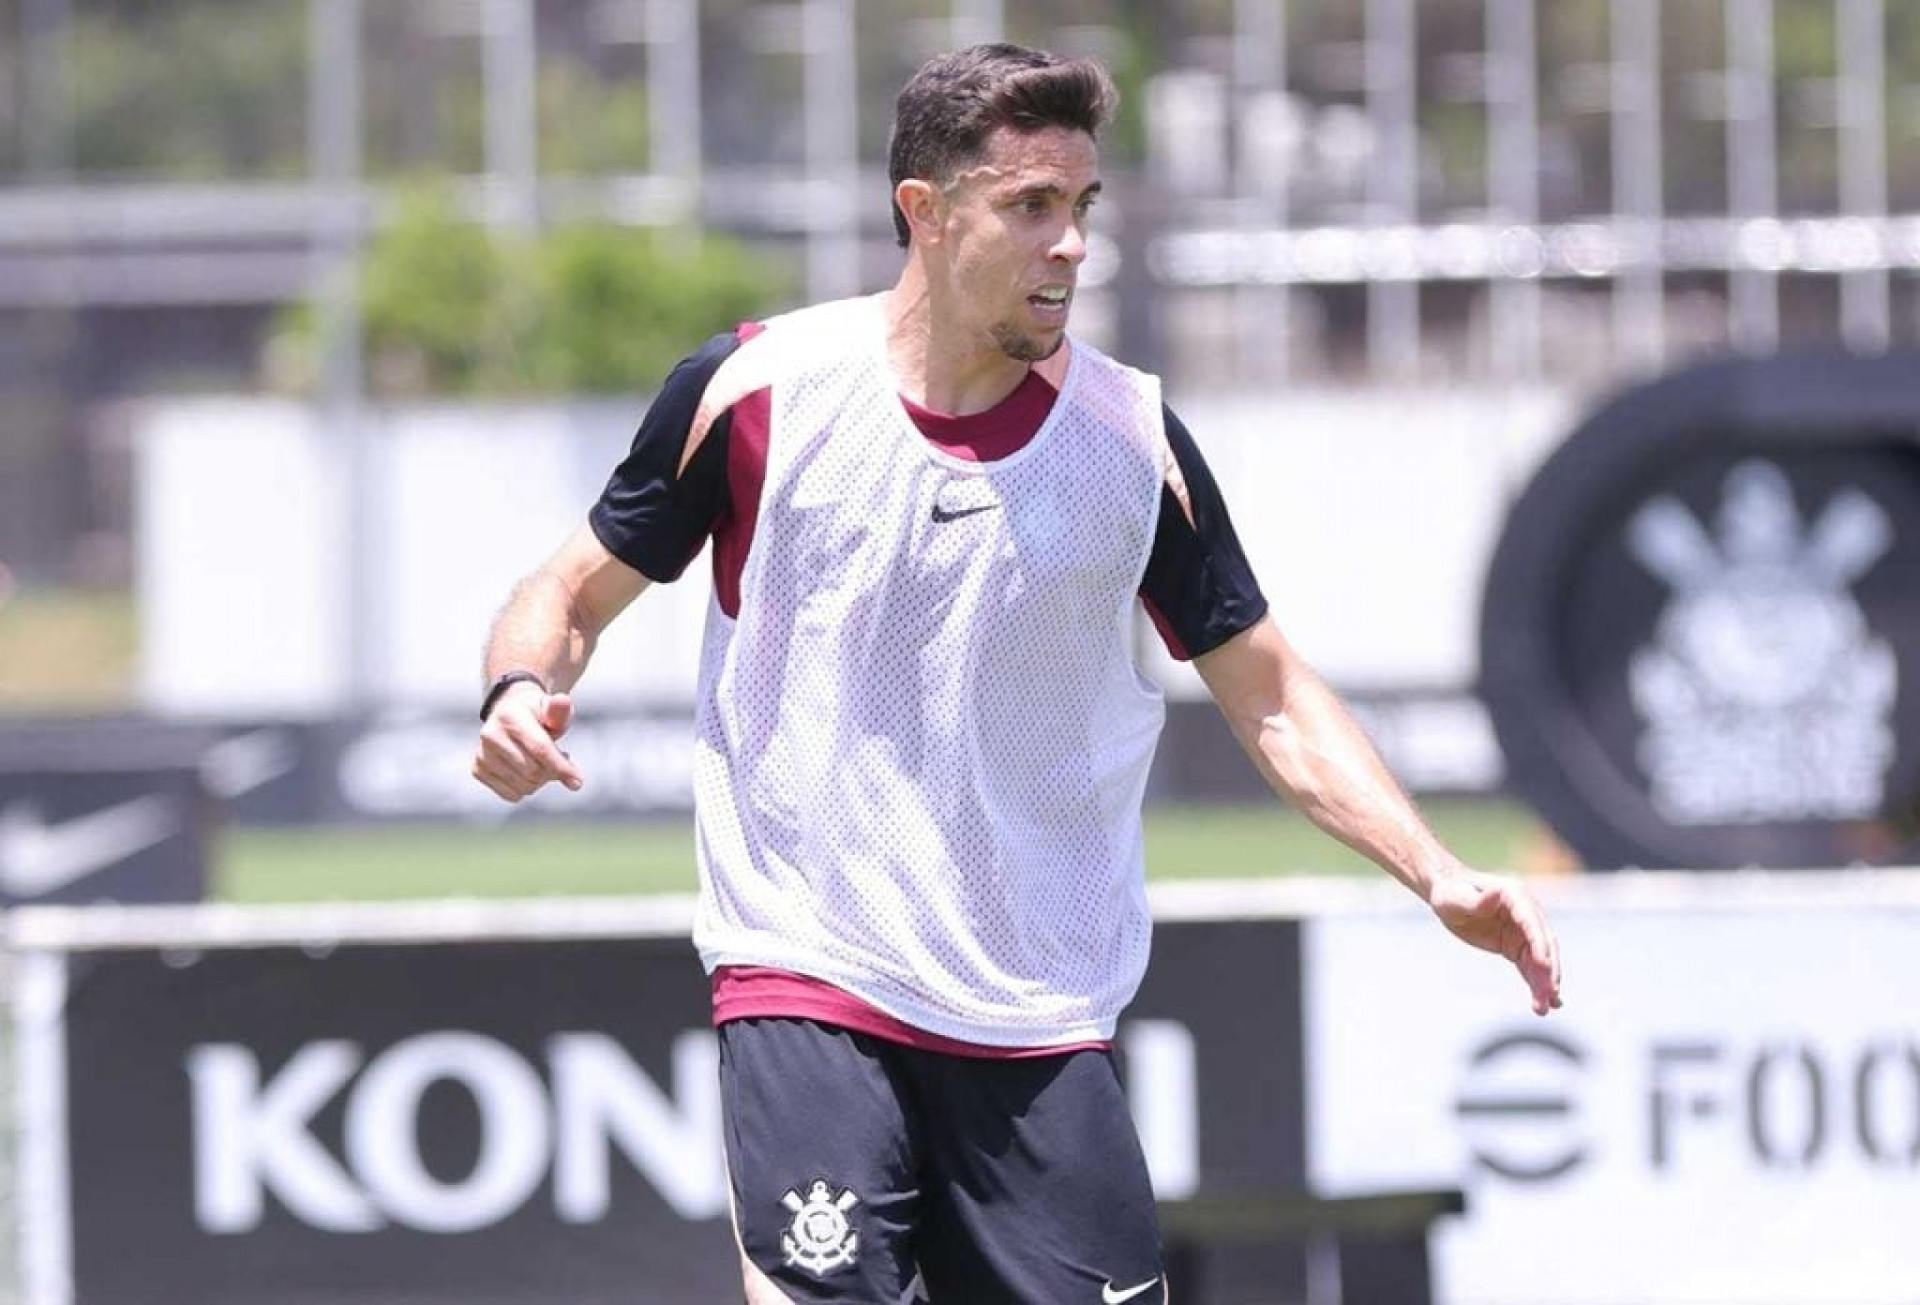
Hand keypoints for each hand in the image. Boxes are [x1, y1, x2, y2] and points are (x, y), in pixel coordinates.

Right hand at [471, 684, 584, 801]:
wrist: (509, 713)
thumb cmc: (537, 714)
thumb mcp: (551, 709)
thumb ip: (560, 711)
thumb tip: (563, 701)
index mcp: (509, 715)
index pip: (540, 749)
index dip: (561, 767)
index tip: (578, 782)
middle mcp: (490, 734)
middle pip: (534, 772)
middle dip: (553, 771)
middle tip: (560, 757)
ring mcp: (481, 753)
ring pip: (524, 787)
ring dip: (542, 780)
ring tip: (542, 761)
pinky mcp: (477, 770)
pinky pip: (512, 795)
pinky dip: (526, 788)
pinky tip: (527, 770)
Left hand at [1428, 868, 1562, 1015]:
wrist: (1447, 894)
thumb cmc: (1449, 893)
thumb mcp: (1457, 898)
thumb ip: (1477, 901)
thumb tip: (1496, 894)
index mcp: (1515, 896)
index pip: (1532, 923)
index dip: (1539, 944)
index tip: (1545, 966)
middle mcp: (1526, 912)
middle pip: (1544, 944)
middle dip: (1549, 970)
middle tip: (1551, 995)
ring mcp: (1523, 930)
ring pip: (1540, 960)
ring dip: (1544, 983)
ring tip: (1543, 1008)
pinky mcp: (1515, 945)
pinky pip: (1530, 966)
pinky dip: (1537, 983)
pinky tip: (1545, 1002)